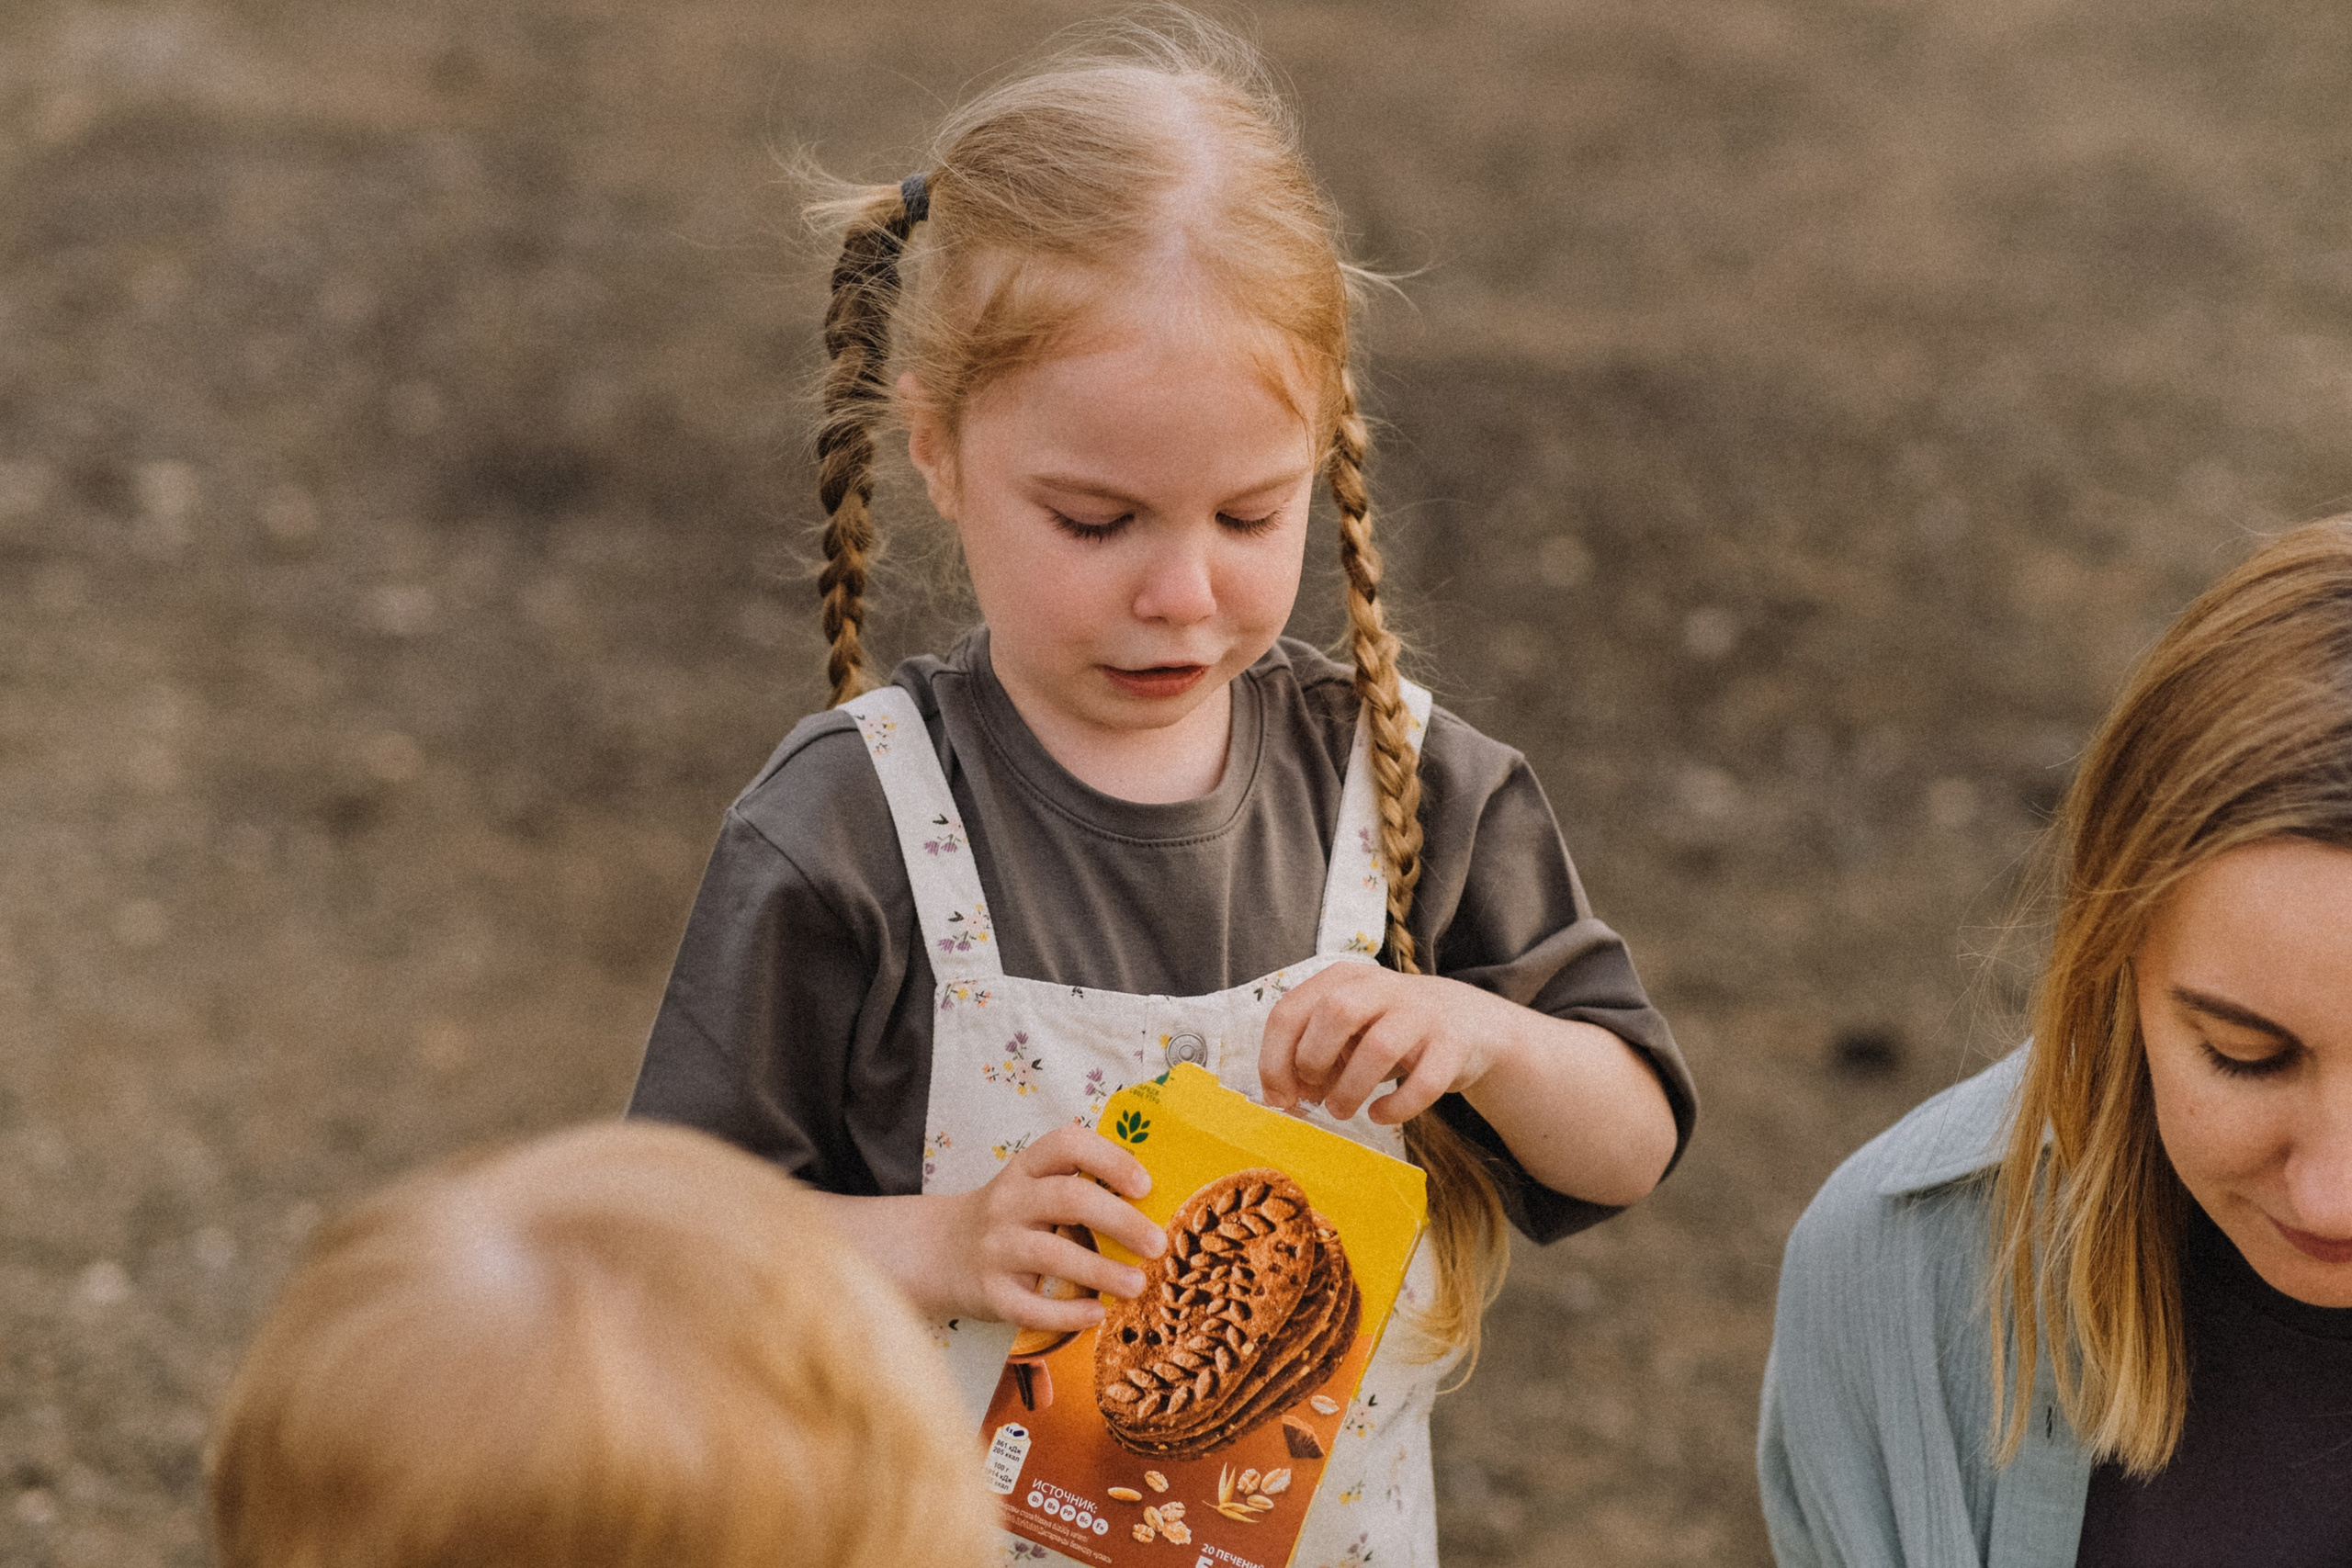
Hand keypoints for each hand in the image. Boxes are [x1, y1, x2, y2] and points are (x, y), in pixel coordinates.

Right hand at [944, 1124, 1168, 1329]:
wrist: (939, 1252)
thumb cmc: (1010, 1218)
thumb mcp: (1032, 1187)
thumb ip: (1078, 1187)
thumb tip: (1156, 1208)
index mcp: (1025, 1168)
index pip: (1067, 1144)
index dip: (1110, 1159)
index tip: (1145, 1186)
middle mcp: (1008, 1201)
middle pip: (1070, 1199)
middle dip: (1121, 1221)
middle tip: (1157, 1244)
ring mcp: (995, 1247)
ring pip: (1053, 1254)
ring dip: (1103, 1271)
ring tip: (1137, 1285)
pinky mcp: (989, 1293)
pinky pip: (1031, 1307)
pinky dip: (1068, 1314)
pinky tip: (1096, 1313)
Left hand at [1259, 965, 1513, 1124]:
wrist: (1466, 1021)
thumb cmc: (1388, 1029)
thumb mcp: (1346, 1032)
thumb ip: (1312, 1054)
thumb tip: (1281, 1095)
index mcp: (1342, 979)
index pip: (1290, 1011)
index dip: (1275, 1059)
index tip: (1278, 1096)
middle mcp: (1380, 987)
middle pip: (1334, 1013)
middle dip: (1313, 1060)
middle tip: (1315, 1094)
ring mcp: (1420, 1013)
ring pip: (1379, 1047)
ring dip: (1351, 1089)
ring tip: (1342, 1109)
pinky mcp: (1453, 1045)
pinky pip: (1423, 1082)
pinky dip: (1395, 1106)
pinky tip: (1381, 1113)